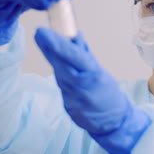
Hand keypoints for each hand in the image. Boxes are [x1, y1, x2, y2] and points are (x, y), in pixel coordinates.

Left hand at [34, 28, 150, 153]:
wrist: (114, 122)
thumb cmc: (109, 93)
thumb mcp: (101, 71)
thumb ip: (86, 55)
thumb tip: (73, 36)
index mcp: (95, 76)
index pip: (74, 58)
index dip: (58, 45)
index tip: (44, 32)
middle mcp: (82, 89)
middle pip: (61, 66)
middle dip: (49, 49)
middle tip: (40, 33)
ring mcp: (73, 100)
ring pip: (59, 75)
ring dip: (53, 59)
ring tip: (46, 42)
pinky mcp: (67, 108)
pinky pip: (61, 86)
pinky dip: (59, 74)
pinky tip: (58, 65)